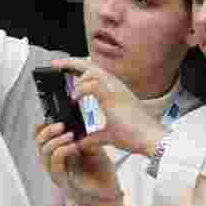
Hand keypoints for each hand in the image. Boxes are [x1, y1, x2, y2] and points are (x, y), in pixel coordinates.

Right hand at [35, 122, 122, 205]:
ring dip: (55, 141)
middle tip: (61, 125)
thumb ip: (83, 136)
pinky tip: (74, 146)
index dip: (44, 126)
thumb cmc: (100, 170)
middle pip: (39, 143)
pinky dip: (63, 152)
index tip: (56, 117)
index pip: (42, 137)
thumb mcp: (93, 146)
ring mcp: (56, 172)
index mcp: (59, 152)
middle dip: (47, 131)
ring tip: (70, 135)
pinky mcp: (62, 181)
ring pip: (44, 153)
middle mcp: (54, 162)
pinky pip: (55, 165)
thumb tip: (77, 121)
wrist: (109, 191)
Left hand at [50, 58, 164, 156]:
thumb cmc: (135, 135)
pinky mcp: (113, 96)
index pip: (94, 74)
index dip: (78, 70)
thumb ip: (93, 137)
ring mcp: (115, 89)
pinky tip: (74, 99)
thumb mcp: (108, 135)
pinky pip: (91, 85)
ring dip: (75, 76)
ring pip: (91, 71)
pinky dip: (80, 91)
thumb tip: (81, 142)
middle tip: (55, 64)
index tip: (64, 70)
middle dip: (71, 63)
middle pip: (90, 66)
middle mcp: (115, 86)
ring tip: (65, 83)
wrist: (149, 138)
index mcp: (115, 91)